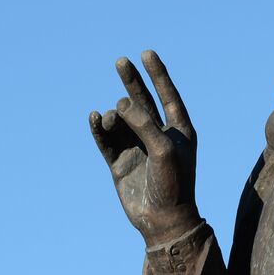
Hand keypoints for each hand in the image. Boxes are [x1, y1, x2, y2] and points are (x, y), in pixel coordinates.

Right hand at [89, 50, 202, 244]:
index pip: (168, 96)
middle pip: (142, 102)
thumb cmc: (173, 184)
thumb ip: (144, 123)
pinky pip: (106, 140)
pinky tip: (94, 117)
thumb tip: (121, 102)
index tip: (147, 53)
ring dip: (114, 116)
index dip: (158, 74)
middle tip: (121, 62)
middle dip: (132, 82)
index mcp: (178, 132)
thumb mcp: (163, 149)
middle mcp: (157, 137)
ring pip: (121, 121)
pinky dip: (99, 128)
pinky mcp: (119, 162)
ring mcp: (137, 149)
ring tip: (111, 117)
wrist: (162, 221)